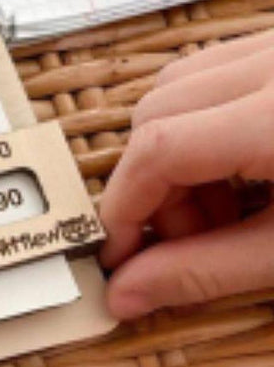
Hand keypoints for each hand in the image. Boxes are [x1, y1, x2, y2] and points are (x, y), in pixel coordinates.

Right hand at [100, 31, 273, 319]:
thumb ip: (205, 272)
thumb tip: (122, 295)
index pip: (159, 148)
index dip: (124, 210)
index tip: (123, 259)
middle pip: (156, 114)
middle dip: (153, 187)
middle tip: (188, 239)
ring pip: (178, 87)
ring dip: (174, 155)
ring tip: (221, 207)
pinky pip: (217, 71)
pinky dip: (205, 125)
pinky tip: (243, 169)